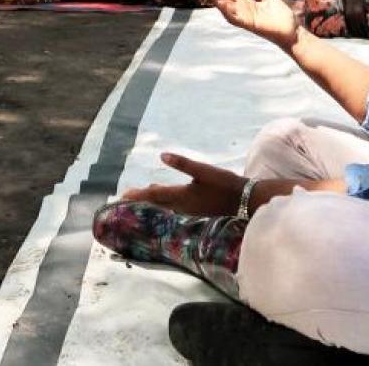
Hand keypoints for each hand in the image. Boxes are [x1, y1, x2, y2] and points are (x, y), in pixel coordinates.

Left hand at [121, 152, 246, 215]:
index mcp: (182, 196)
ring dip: (152, 203)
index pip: (154, 195)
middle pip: (156, 204)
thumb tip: (162, 155)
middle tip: (125, 199)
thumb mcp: (204, 171)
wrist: (245, 201)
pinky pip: (173, 209)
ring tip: (142, 198)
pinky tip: (165, 200)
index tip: (123, 196)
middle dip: (141, 200)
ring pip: (164, 207)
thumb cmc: (225, 185)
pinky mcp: (197, 212)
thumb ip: (182, 163)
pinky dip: (164, 204)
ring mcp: (189, 212)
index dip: (138, 195)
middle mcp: (182, 206)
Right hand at [194, 0, 298, 48]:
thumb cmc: (282, 17)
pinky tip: (219, 4)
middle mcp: (243, 10)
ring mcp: (244, 18)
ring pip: (225, 8)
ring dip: (215, 0)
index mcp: (247, 4)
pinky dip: (226, 11)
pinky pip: (235, 17)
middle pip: (223, 0)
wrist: (292, 31)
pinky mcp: (249, 24)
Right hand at [345, 0, 368, 37]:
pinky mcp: (345, 18)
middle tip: (366, 38)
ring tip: (361, 37)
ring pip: (353, 28)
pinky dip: (351, 31)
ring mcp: (348, 17)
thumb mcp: (366, 5)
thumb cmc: (359, 1)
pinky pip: (348, 26)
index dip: (366, 30)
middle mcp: (353, 16)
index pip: (363, 25)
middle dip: (362, 34)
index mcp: (360, 13)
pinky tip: (355, 34)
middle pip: (358, 28)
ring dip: (357, 34)